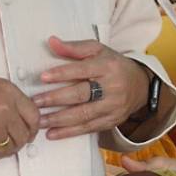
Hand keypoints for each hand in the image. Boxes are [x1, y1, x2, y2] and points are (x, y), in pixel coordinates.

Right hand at [0, 70, 39, 163]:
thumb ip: (9, 100)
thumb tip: (20, 121)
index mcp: (9, 92)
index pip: (34, 118)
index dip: (31, 130)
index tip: (26, 134)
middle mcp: (4, 109)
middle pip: (22, 138)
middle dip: (14, 143)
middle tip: (3, 143)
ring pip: (6, 151)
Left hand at [33, 37, 151, 140]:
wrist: (140, 86)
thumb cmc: (113, 65)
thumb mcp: (98, 50)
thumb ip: (74, 48)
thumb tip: (51, 42)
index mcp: (107, 66)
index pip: (82, 70)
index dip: (62, 74)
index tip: (43, 77)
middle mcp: (112, 87)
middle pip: (81, 95)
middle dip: (56, 99)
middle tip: (35, 102)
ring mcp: (112, 106)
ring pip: (83, 114)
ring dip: (59, 119)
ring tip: (39, 121)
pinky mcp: (111, 121)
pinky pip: (88, 128)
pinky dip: (69, 132)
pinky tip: (52, 133)